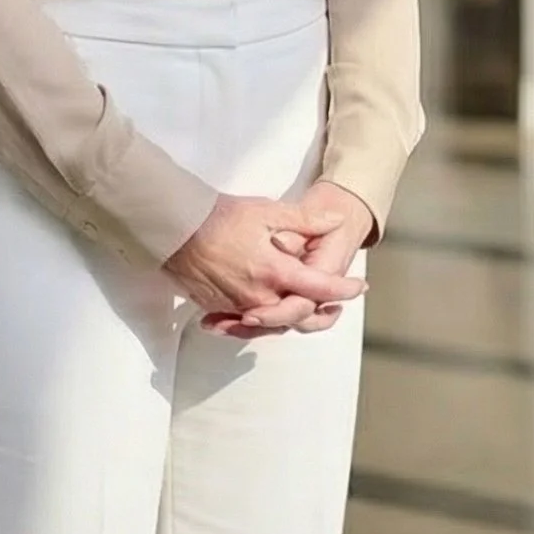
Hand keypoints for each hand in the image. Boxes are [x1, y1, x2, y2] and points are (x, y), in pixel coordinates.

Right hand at [164, 193, 367, 332]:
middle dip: (322, 310)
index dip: (343, 289)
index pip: (319, 288)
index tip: (359, 287)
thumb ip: (305, 220)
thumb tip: (336, 221)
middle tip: (337, 304)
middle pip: (299, 314)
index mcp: (274, 272)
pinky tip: (268, 310)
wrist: (174, 228)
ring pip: (274, 321)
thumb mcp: (267, 212)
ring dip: (293, 316)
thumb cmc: (220, 216)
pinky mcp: (219, 307)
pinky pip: (247, 320)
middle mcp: (259, 296)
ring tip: (307, 306)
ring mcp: (237, 305)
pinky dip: (262, 318)